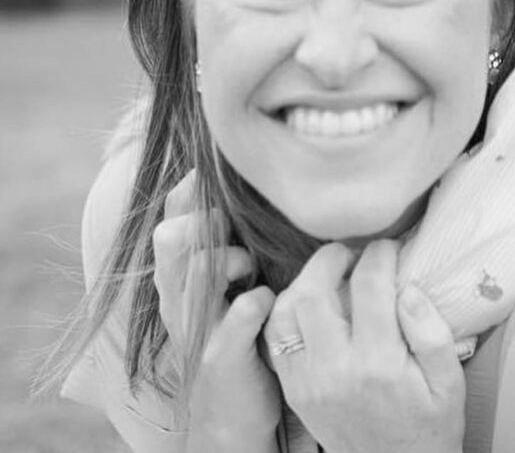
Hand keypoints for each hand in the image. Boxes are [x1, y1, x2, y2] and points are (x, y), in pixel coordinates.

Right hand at [152, 171, 280, 451]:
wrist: (232, 416)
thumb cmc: (237, 335)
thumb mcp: (226, 285)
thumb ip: (227, 240)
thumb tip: (239, 186)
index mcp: (181, 279)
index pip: (171, 226)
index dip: (184, 198)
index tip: (204, 174)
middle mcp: (182, 301)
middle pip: (172, 247)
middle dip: (195, 224)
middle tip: (222, 215)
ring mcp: (200, 331)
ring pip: (196, 280)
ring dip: (223, 261)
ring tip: (247, 262)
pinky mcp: (224, 359)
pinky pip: (235, 324)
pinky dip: (250, 306)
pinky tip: (266, 297)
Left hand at [265, 239, 464, 452]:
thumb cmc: (429, 427)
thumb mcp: (450, 383)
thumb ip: (432, 333)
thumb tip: (408, 289)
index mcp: (378, 363)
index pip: (369, 286)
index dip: (379, 253)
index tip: (391, 247)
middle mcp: (335, 370)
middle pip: (314, 291)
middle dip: (333, 257)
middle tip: (354, 251)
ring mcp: (308, 381)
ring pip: (286, 311)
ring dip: (304, 281)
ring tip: (331, 273)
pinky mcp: (295, 390)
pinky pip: (276, 338)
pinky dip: (288, 310)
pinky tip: (313, 303)